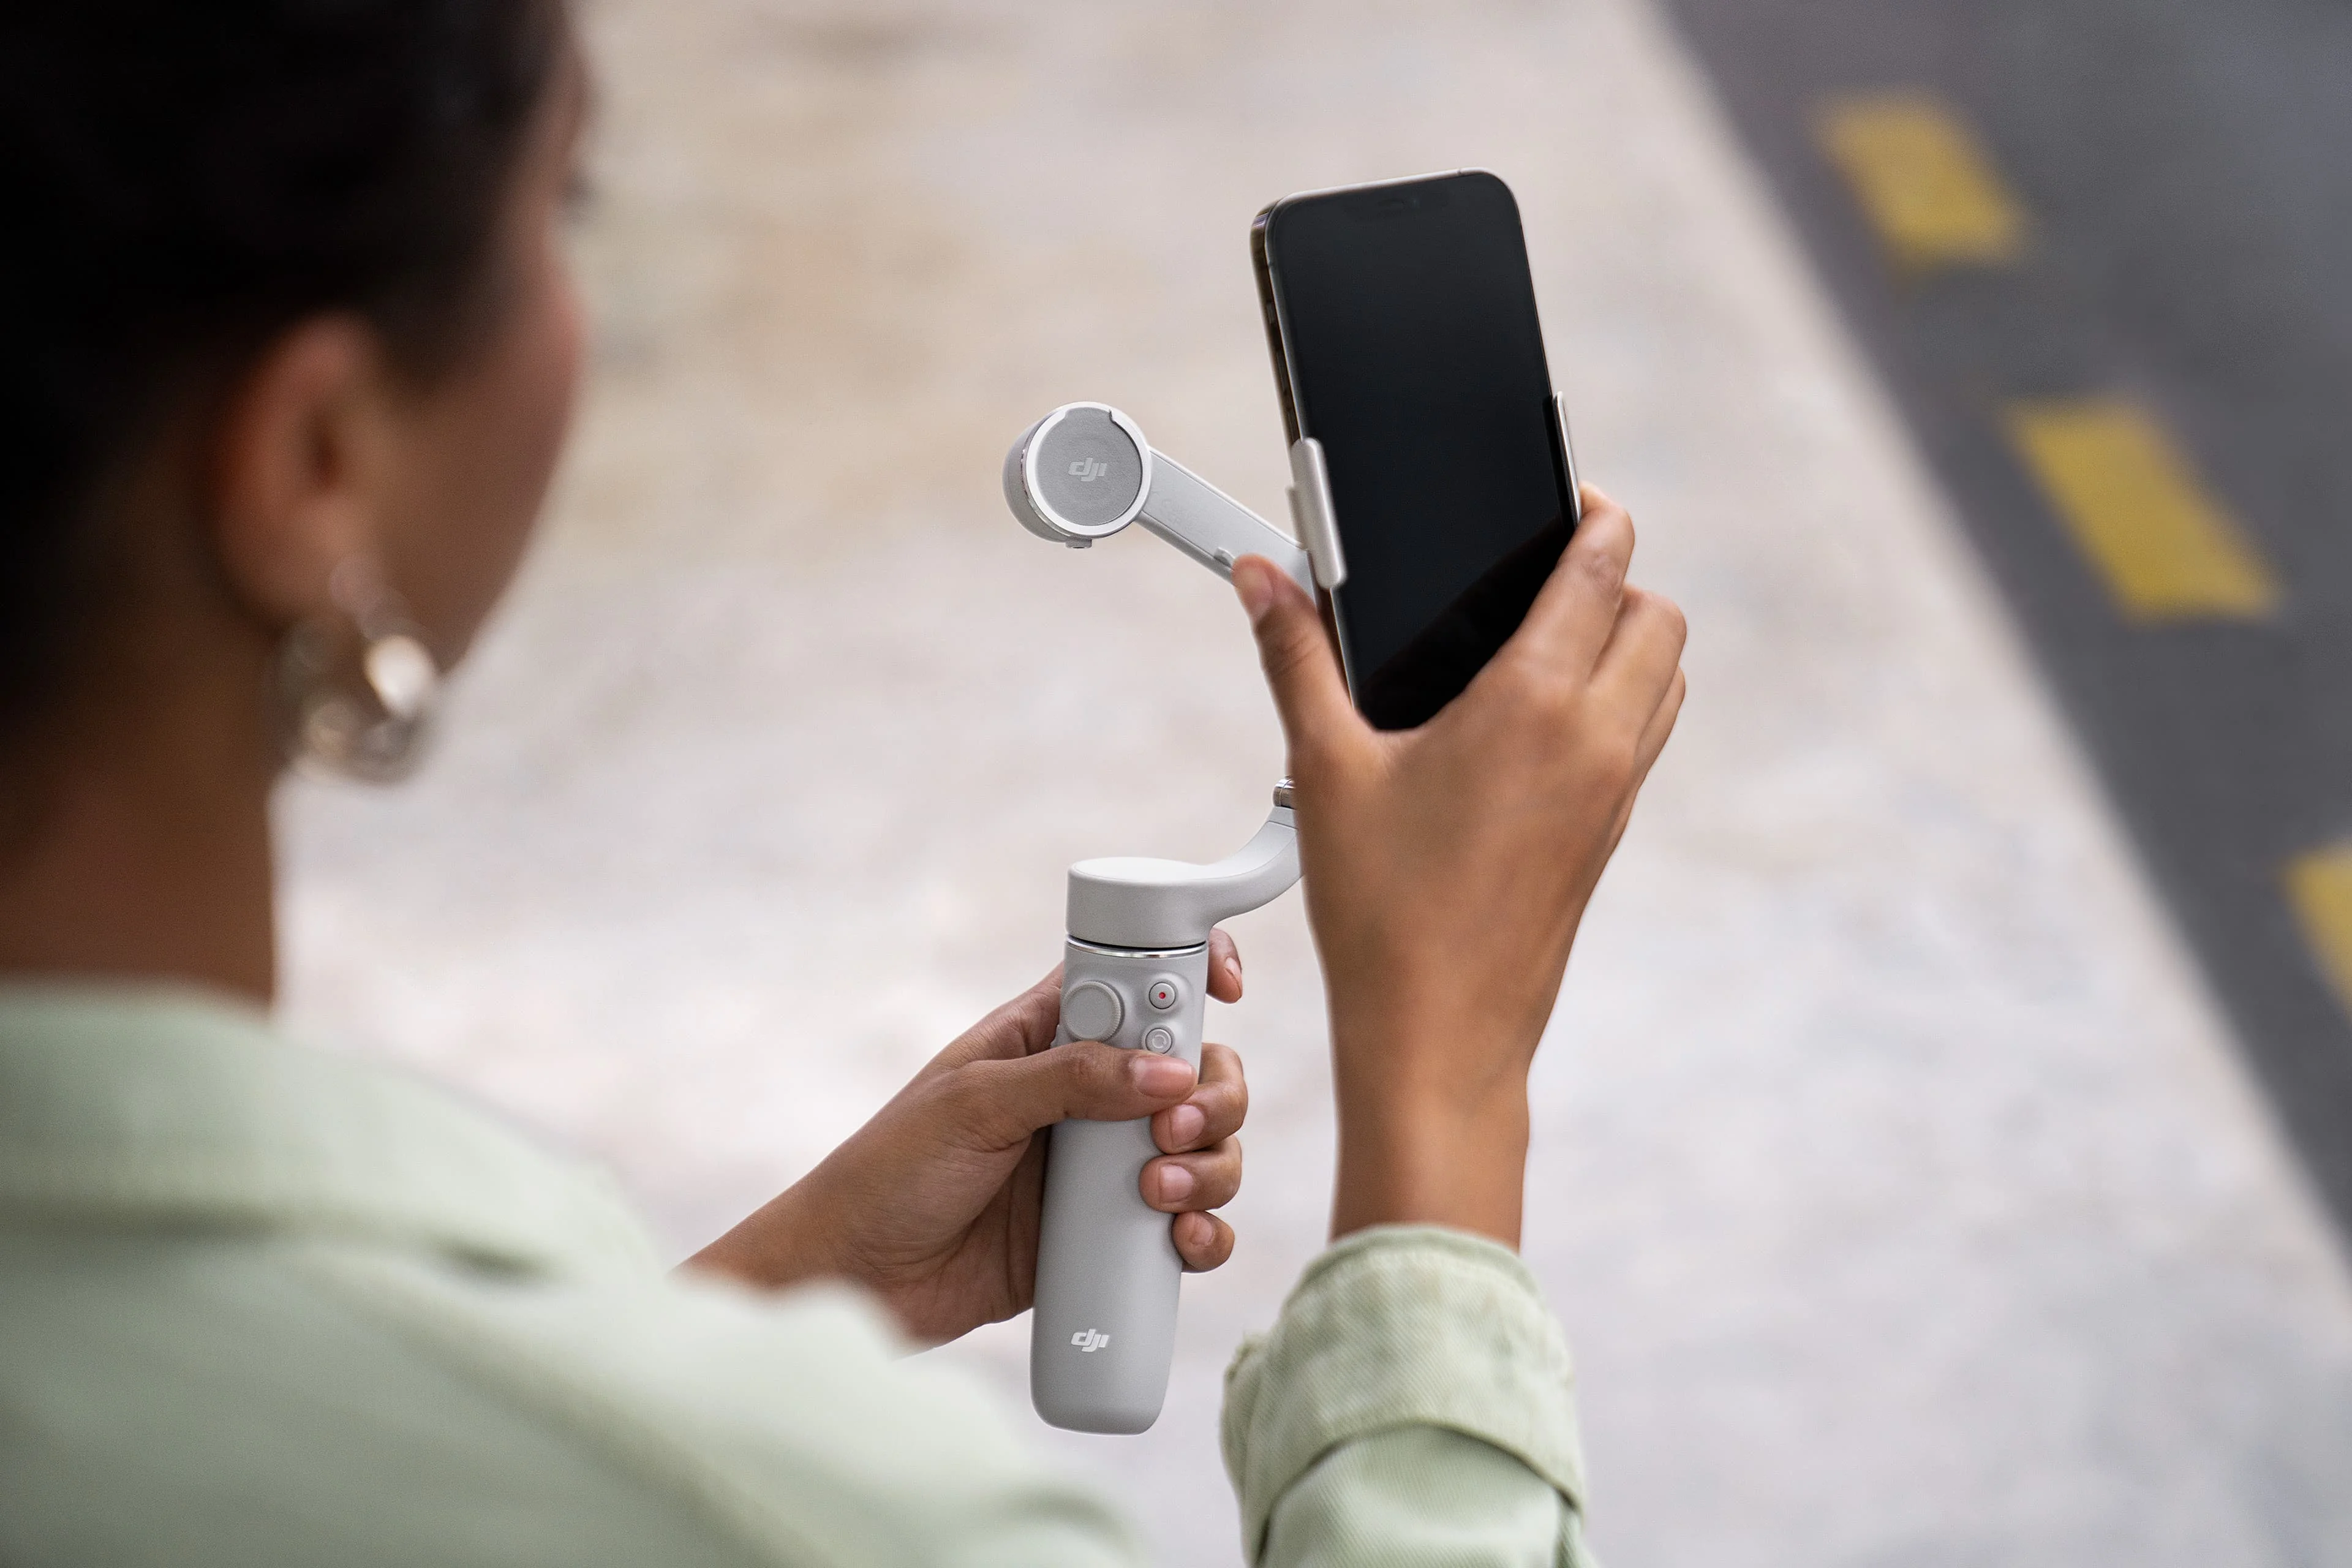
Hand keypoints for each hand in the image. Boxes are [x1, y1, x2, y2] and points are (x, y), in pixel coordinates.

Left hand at [685, 935, 1250, 1345]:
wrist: (858, 1280)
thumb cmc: (892, 1172)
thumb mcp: (973, 1105)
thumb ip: (1071, 1080)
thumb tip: (1170, 1073)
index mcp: (1050, 1037)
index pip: (1139, 982)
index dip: (1193, 971)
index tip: (1228, 985)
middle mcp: (1090, 1096)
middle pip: (1196, 1070)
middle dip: (1212, 1095)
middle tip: (1175, 1129)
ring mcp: (1104, 1168)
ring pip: (1206, 1149)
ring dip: (1211, 1167)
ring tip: (1158, 1194)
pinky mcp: (1110, 1237)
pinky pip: (1189, 1227)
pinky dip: (1206, 1233)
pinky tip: (1183, 1242)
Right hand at [1232, 487, 1684, 1246]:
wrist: (1439, 1038)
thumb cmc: (1383, 914)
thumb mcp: (1323, 769)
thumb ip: (1293, 657)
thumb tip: (1262, 578)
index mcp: (1537, 704)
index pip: (1606, 566)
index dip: (1593, 514)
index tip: (1567, 498)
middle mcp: (1597, 741)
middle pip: (1660, 614)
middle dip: (1617, 575)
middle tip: (1551, 566)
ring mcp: (1614, 793)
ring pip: (1667, 678)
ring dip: (1628, 639)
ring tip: (1547, 637)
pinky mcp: (1609, 836)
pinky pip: (1644, 736)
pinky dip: (1619, 701)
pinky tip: (1538, 722)